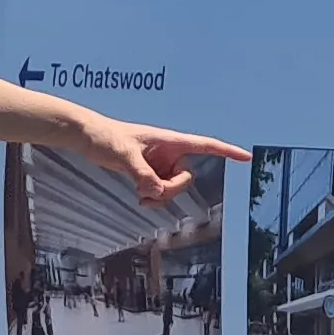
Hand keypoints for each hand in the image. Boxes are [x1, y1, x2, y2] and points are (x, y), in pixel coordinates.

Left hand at [87, 116, 249, 208]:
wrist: (87, 137)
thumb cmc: (105, 137)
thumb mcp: (123, 155)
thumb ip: (142, 174)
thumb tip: (156, 192)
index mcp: (171, 141)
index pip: (206, 145)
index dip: (227, 151)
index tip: (246, 157)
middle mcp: (170, 153)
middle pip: (185, 178)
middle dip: (170, 189)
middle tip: (148, 192)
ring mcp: (160, 164)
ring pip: (173, 188)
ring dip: (159, 196)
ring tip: (140, 195)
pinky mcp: (150, 173)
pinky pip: (160, 191)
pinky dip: (152, 197)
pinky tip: (139, 196)